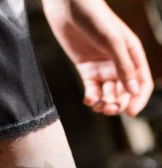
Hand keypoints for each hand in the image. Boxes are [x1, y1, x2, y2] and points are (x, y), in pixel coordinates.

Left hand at [42, 0, 153, 115]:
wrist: (69, 7)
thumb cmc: (95, 18)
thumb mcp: (113, 42)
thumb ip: (123, 66)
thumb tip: (134, 91)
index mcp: (133, 54)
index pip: (141, 83)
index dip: (138, 99)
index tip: (130, 113)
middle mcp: (120, 63)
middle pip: (124, 92)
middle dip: (119, 104)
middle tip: (109, 109)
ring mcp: (103, 67)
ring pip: (108, 94)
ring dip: (105, 103)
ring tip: (98, 105)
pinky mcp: (87, 69)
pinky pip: (93, 90)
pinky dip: (92, 98)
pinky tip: (88, 100)